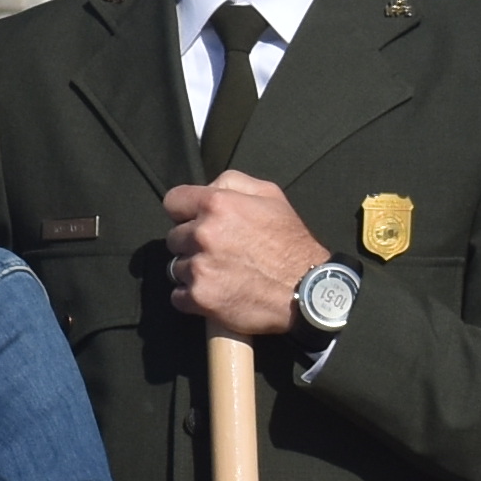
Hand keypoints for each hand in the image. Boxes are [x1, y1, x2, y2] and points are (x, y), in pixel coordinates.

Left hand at [161, 176, 327, 337]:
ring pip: (176, 267)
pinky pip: (178, 296)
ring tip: (220, 273)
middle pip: (173, 237)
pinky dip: (192, 297)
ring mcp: (200, 268)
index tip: (194, 221)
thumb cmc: (291, 242)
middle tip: (217, 251)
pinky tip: (215, 292)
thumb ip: (232, 182)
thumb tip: (207, 187)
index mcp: (217, 205)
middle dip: (191, 243)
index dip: (184, 212)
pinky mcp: (200, 298)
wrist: (307, 291)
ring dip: (193, 271)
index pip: (172, 202)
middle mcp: (203, 234)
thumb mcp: (270, 195)